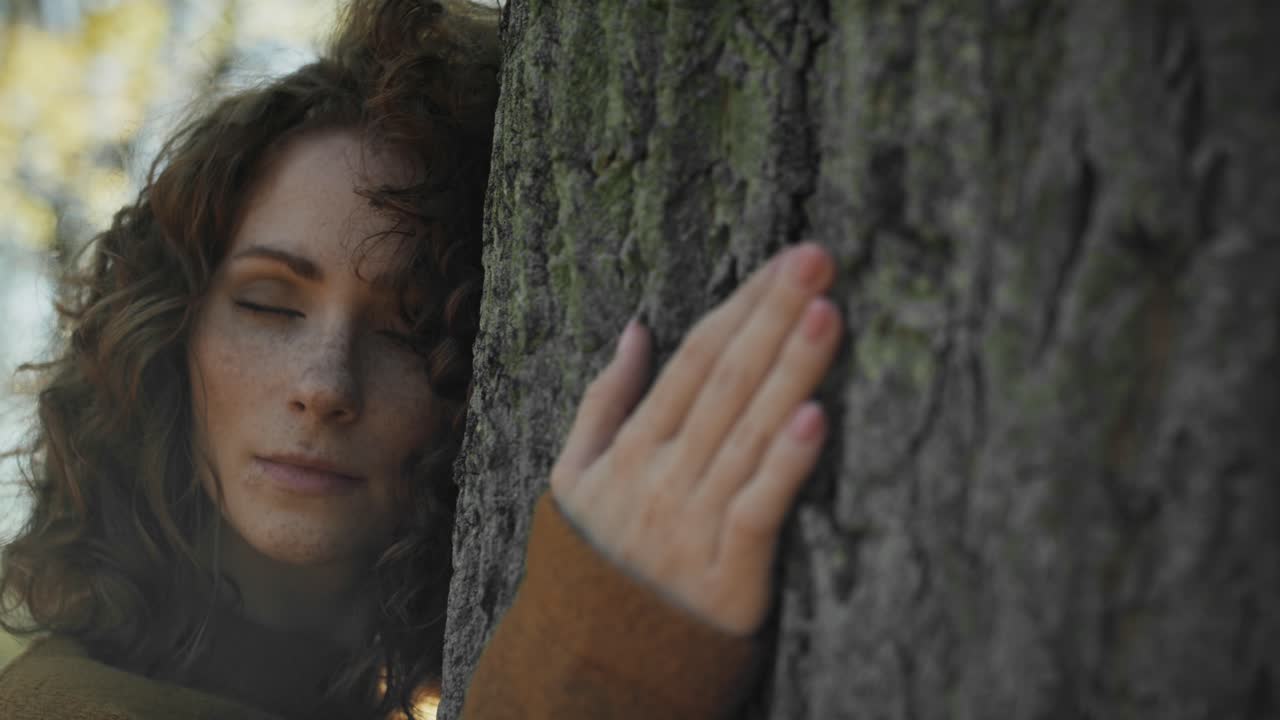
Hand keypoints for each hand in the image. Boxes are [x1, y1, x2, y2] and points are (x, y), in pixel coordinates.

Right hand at [549, 243, 841, 636]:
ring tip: (827, 313)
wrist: (593, 661)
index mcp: (632, 447)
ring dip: (790, 370)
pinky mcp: (730, 574)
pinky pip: (759, 510)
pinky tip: (815, 418)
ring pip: (750, 433)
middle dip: (774, 315)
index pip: (695, 360)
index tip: (784, 263)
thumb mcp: (572, 476)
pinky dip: (787, 466)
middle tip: (818, 257)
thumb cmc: (592, 559)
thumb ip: (603, 401)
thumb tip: (636, 329)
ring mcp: (695, 523)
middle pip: (727, 382)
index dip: (742, 307)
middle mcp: (664, 475)